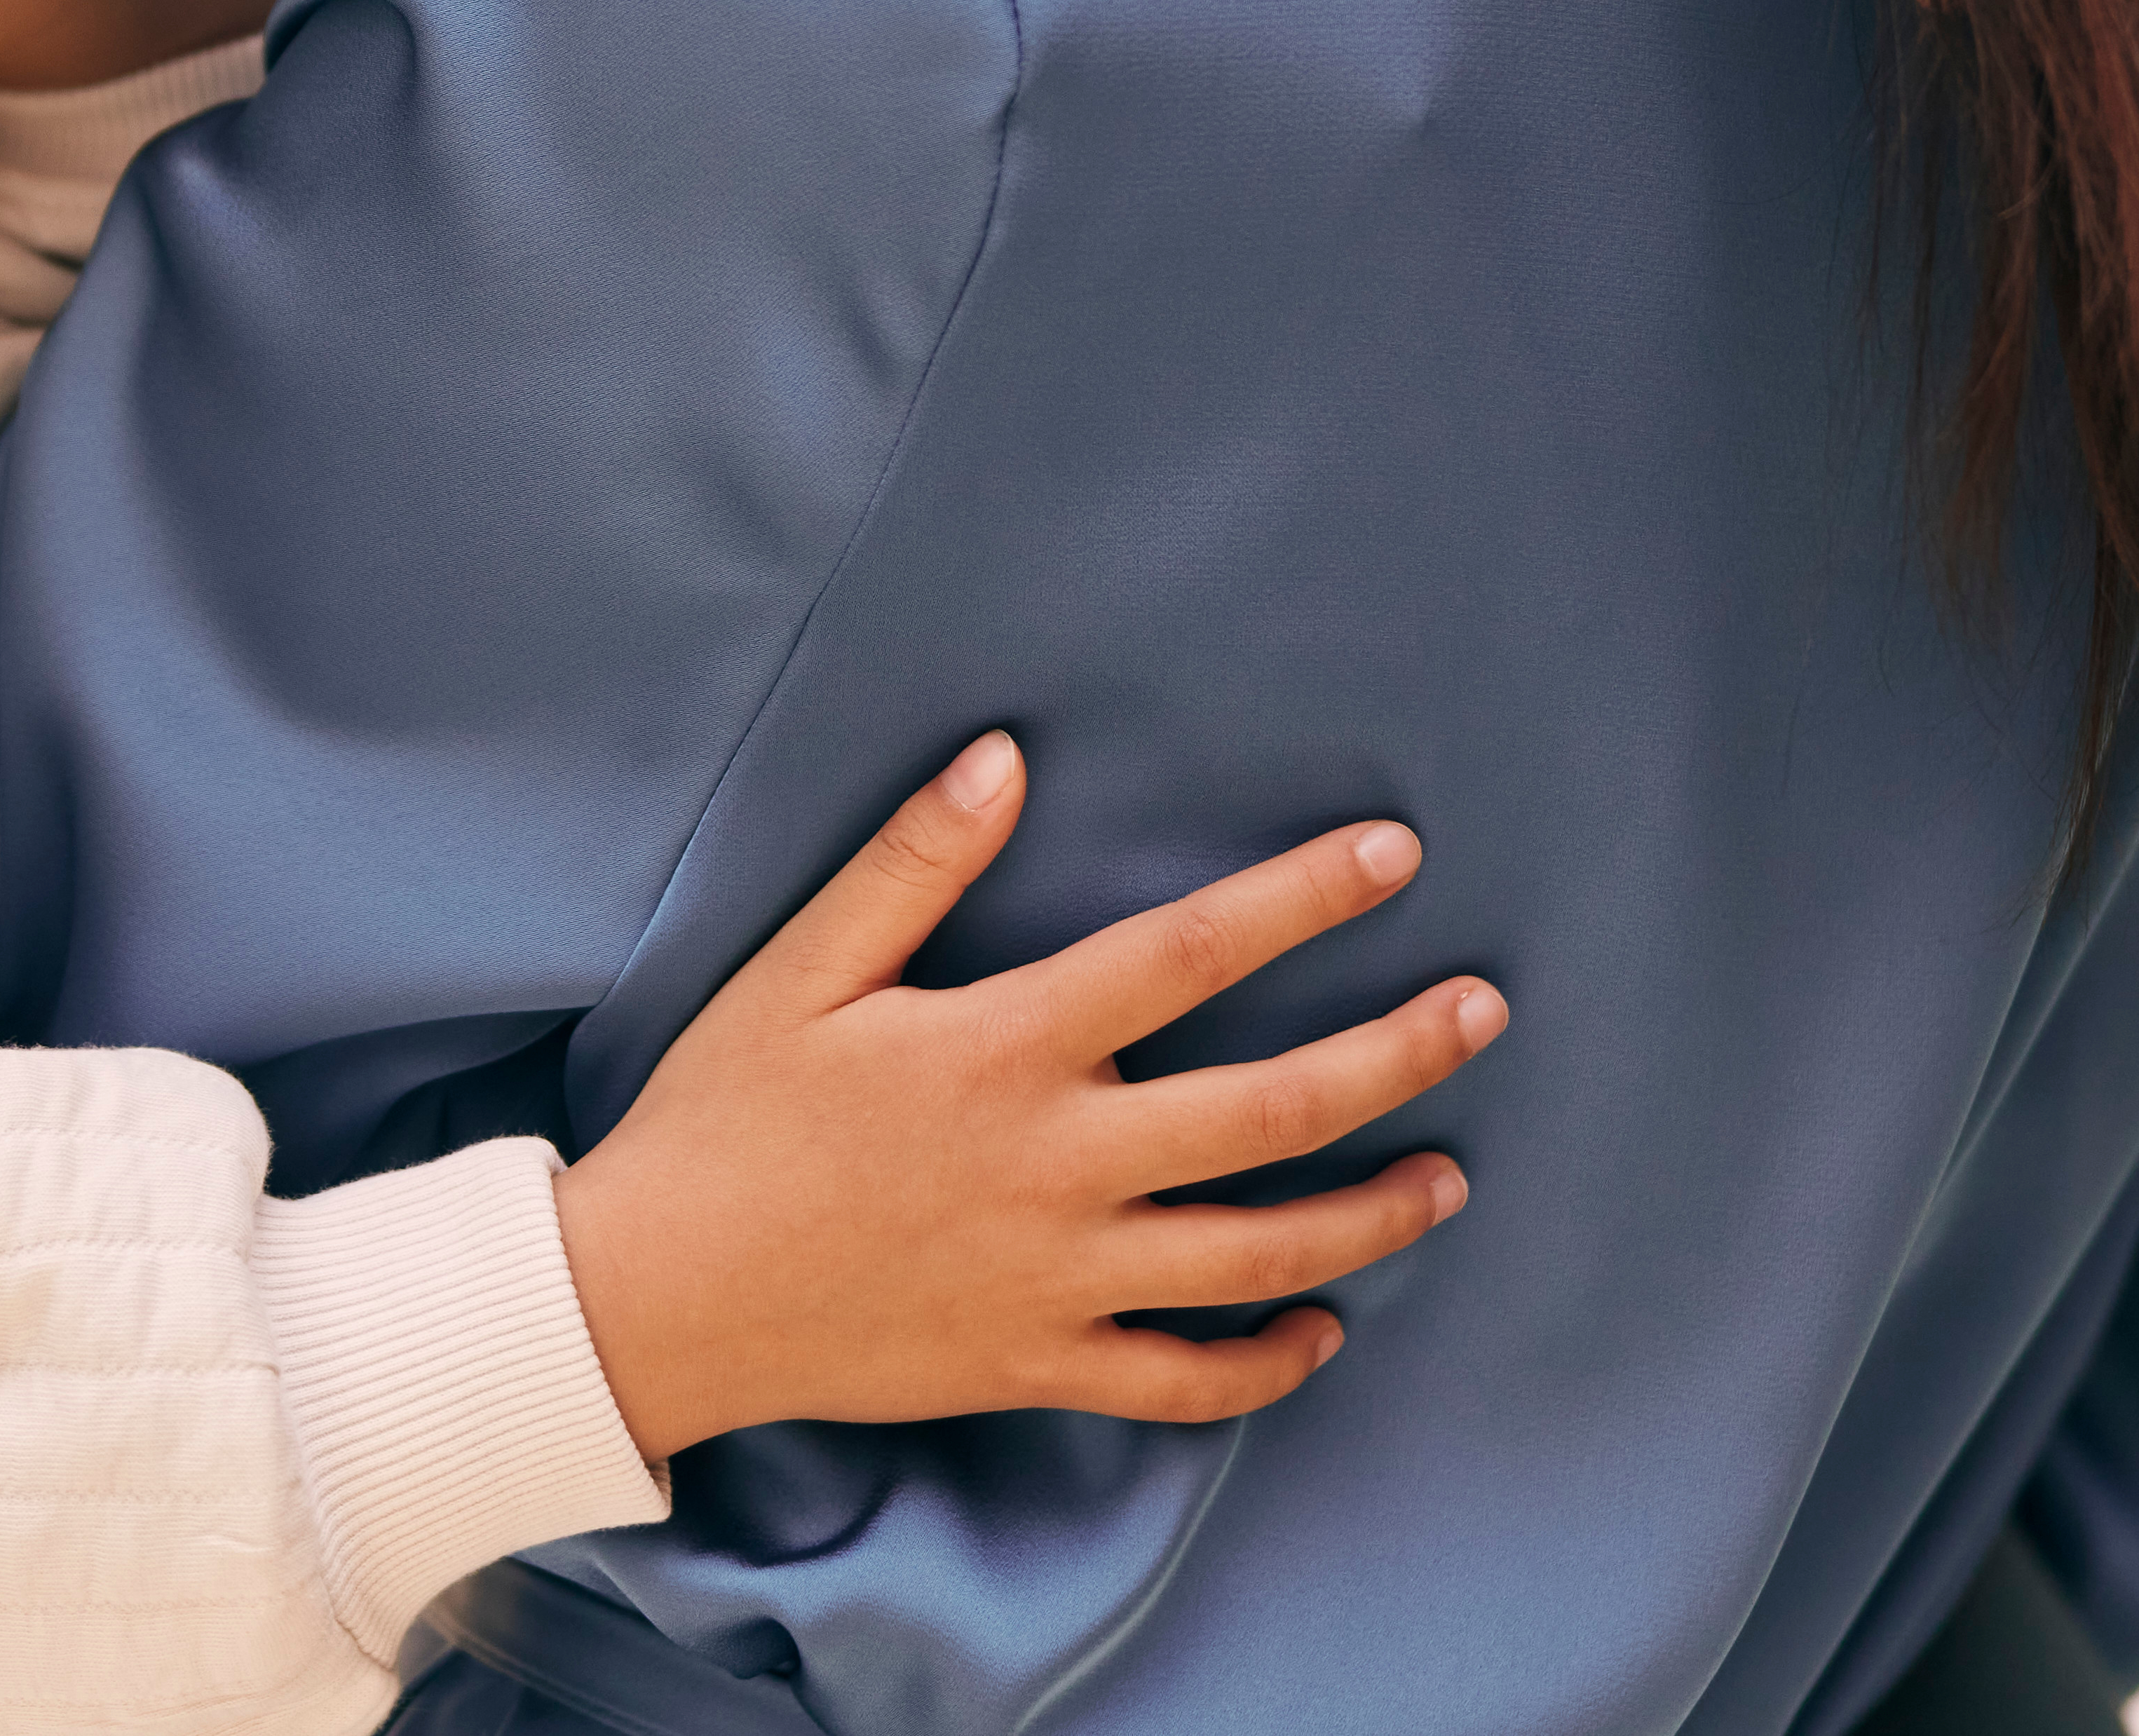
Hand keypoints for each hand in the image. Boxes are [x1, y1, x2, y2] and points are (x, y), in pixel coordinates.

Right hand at [549, 732, 1497, 1461]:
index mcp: (1006, 1050)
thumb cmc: (724, 1116)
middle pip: (1272, 1110)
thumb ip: (911, 863)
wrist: (654, 1297)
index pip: (1190, 954)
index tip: (1394, 857)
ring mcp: (1058, 1277)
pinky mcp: (1035, 1363)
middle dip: (1396, 1054)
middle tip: (1484, 1012)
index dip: (1303, 898)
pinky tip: (1320, 1329)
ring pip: (1259, 1254)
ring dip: (1371, 1215)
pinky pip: (1183, 1381)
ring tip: (1448, 1177)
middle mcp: (1058, 1165)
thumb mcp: (801, 968)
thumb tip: (1004, 757)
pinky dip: (1265, 1363)